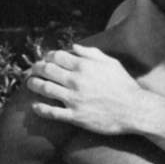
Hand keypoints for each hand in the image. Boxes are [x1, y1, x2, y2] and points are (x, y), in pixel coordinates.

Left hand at [26, 44, 142, 134]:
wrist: (135, 110)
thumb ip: (91, 53)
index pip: (56, 56)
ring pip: (45, 89)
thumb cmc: (124, 85)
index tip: (45, 59)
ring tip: (29, 84)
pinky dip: (40, 109)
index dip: (47, 56)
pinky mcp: (76, 117)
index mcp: (84, 66)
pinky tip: (35, 106)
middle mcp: (76, 81)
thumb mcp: (111, 63)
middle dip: (36, 68)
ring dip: (33, 85)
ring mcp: (75, 99)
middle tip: (32, 70)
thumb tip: (74, 46)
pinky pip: (52, 112)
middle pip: (47, 70)